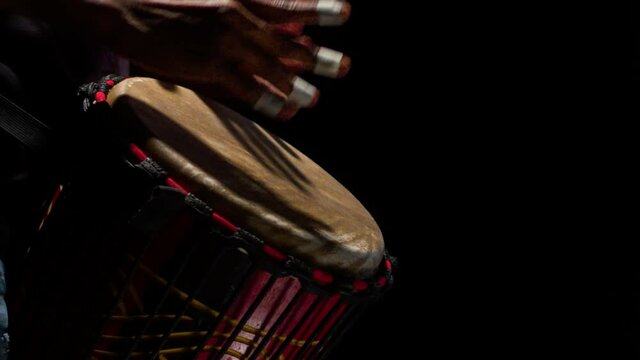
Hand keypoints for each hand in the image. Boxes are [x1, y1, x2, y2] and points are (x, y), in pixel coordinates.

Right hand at [67, 0, 351, 119]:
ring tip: (314, 99)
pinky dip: (267, 102)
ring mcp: (225, 43)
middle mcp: (238, 18)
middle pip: (287, 41)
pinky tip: (284, 112)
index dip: (318, 10)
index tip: (344, 12)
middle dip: (318, 57)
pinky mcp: (209, 65)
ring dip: (296, 86)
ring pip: (271, 69)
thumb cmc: (167, 1)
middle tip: (344, 67)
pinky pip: (246, 89)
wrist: (125, 7)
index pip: (288, 5)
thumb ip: (245, 13)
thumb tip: (282, 26)